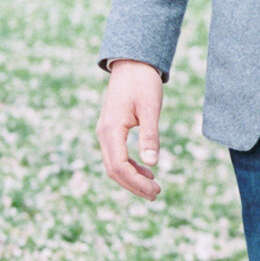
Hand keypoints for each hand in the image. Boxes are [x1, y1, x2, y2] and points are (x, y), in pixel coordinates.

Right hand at [97, 60, 165, 200]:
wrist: (132, 65)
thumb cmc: (143, 83)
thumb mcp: (151, 108)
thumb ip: (150, 135)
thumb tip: (152, 163)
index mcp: (111, 130)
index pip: (119, 166)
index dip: (136, 182)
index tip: (155, 190)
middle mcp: (103, 133)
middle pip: (114, 170)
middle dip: (134, 185)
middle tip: (156, 195)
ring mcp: (105, 132)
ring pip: (114, 165)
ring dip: (132, 179)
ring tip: (153, 188)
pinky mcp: (111, 131)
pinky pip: (117, 156)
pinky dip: (130, 167)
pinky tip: (146, 171)